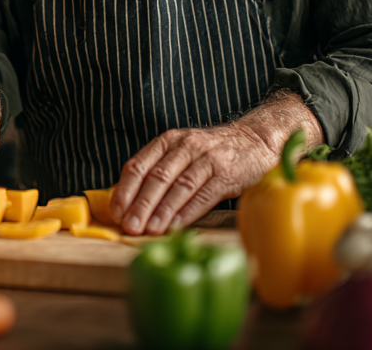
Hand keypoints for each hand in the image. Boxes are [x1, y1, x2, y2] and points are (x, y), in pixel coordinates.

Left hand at [112, 124, 274, 234]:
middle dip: (140, 205)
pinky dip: (187, 212)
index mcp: (168, 141)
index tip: (116, 212)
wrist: (255, 141)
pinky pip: (204, 195)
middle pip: (157, 177)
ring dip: (162, 211)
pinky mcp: (227, 174)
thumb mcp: (181, 152)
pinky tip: (176, 226)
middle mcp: (185, 146)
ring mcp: (207, 159)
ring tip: (150, 230)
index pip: (138, 165)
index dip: (125, 190)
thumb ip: (157, 171)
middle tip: (130, 226)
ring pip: (179, 187)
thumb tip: (127, 201)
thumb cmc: (211, 153)